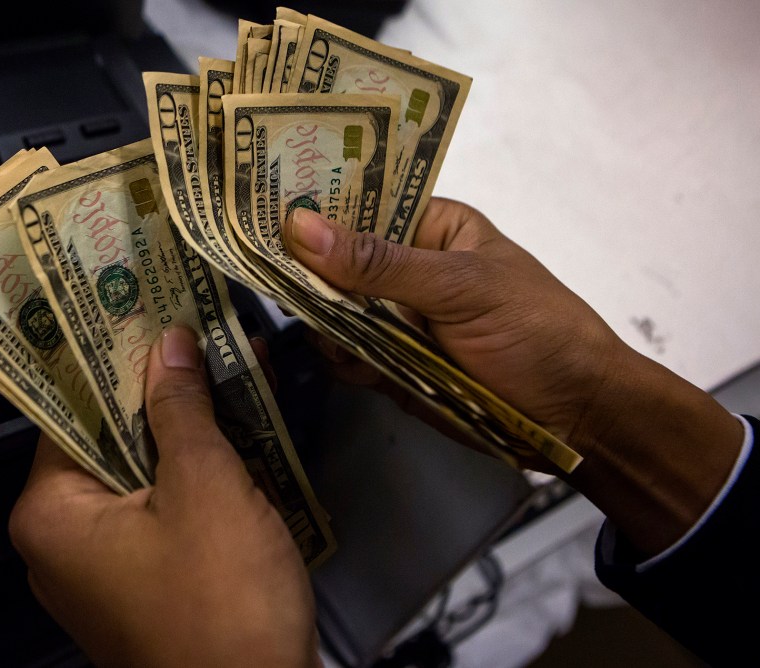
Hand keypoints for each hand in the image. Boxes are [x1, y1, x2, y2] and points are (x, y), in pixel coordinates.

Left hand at [9, 326, 317, 667]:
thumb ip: (181, 408)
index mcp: (50, 514)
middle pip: (108, 438)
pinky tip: (238, 433)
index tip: (145, 308)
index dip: (112, 355)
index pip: (70, 408)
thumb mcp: (206, 487)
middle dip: (162, 389)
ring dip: (188, 428)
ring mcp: (104, 568)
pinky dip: (197, 474)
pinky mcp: (145, 583)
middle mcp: (62, 542)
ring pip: (142, 472)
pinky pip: (163, 509)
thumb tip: (169, 344)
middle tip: (197, 329)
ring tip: (229, 368)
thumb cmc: (222, 604)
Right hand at [283, 199, 742, 555]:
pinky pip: (346, 356)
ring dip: (320, 320)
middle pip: (335, 261)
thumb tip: (298, 226)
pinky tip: (342, 360)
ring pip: (333, 312)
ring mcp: (394, 320)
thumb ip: (378, 263)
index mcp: (429, 227)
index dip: (314, 204)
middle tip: (253, 267)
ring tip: (310, 322)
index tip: (256, 205)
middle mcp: (403, 269)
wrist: (576, 418)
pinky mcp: (390, 367)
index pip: (359, 203)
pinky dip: (339, 360)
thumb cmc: (534, 330)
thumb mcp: (460, 287)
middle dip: (305, 269)